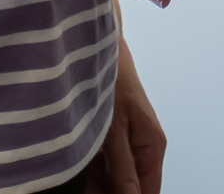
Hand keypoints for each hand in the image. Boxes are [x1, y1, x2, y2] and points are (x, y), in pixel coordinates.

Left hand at [84, 28, 164, 193]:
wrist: (95, 43)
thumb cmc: (111, 78)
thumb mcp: (115, 131)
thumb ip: (123, 171)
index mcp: (152, 146)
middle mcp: (141, 145)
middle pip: (129, 187)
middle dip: (107, 190)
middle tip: (82, 179)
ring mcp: (124, 139)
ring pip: (112, 176)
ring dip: (94, 180)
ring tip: (75, 165)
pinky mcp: (107, 134)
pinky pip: (100, 162)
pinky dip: (87, 167)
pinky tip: (72, 161)